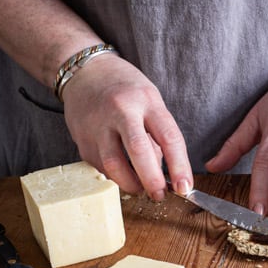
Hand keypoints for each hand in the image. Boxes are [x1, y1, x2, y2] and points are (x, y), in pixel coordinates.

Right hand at [61, 53, 192, 199]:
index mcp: (147, 101)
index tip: (185, 187)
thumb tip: (162, 174)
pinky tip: (121, 174)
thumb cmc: (126, 89)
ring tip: (140, 188)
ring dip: (130, 183)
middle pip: (138, 151)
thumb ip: (158, 136)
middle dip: (152, 180)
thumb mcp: (151, 102)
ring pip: (113, 164)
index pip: (168, 137)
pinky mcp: (82, 139)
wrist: (85, 72)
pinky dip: (114, 176)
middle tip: (160, 196)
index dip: (179, 166)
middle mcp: (121, 110)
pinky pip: (100, 166)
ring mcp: (98, 124)